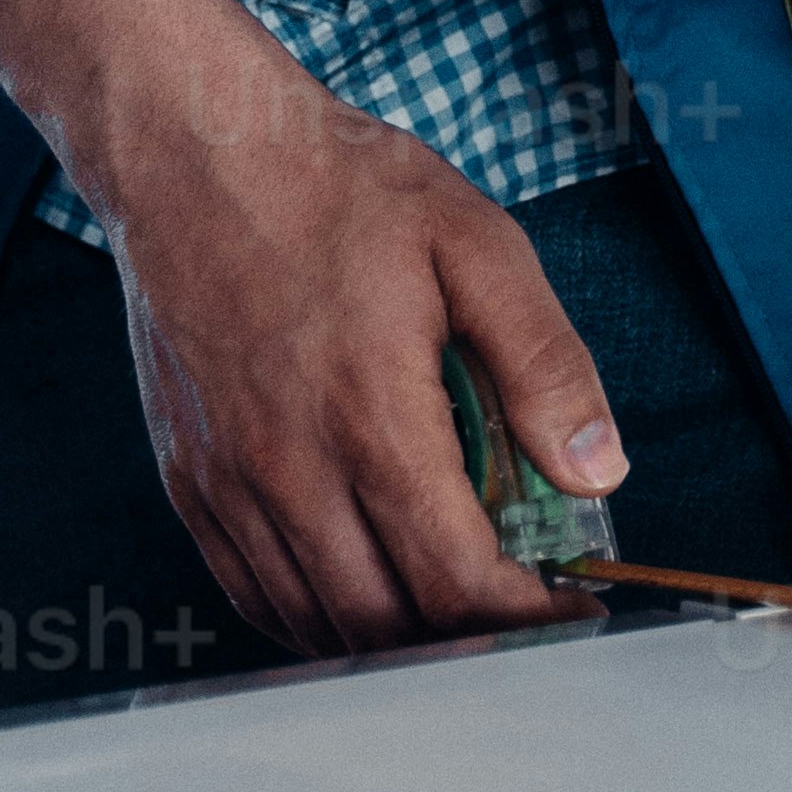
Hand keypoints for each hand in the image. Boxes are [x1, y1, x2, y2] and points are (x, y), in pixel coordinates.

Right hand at [0, 0, 623, 655]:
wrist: (193, 150)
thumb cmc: (335, 187)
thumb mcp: (477, 245)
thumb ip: (544, 364)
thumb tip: (599, 470)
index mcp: (372, 417)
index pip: (458, 579)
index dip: (527, 619)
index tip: (571, 613)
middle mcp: (291, 468)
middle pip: (390, 624)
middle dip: (469, 640)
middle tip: (524, 616)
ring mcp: (229, 482)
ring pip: (316, 624)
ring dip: (395, 639)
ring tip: (454, 610)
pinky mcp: (191, 479)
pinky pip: (253, 592)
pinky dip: (316, 618)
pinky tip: (363, 590)